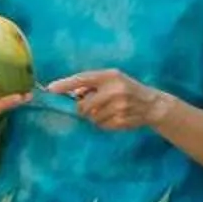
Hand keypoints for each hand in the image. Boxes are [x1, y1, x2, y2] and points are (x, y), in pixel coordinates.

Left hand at [47, 69, 166, 131]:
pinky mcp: (121, 120)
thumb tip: (73, 92)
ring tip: (108, 110)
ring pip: (92, 118)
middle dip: (84, 108)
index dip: (65, 84)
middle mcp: (114, 90)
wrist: (151, 104)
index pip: (82, 79)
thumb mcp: (112, 79)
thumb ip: (93, 84)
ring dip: (95, 117)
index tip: (51, 89)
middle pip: (83, 105)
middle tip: (94, 105)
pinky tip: (115, 117)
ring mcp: (118, 107)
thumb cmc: (127, 88)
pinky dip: (104, 123)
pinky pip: (102, 126)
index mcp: (110, 76)